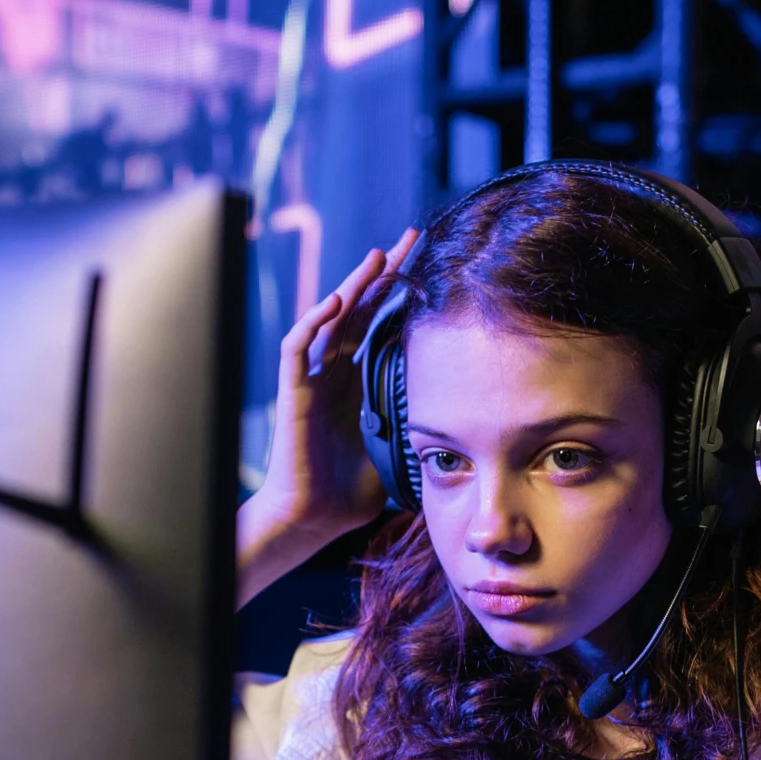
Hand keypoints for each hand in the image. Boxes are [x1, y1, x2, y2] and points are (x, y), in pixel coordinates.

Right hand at [238, 230, 416, 605]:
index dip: (399, 296)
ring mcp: (313, 380)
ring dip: (352, 287)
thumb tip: (467, 430)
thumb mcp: (397, 454)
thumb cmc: (348, 495)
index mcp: (358, 384)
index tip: (427, 266)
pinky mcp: (293, 393)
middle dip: (382, 274)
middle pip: (358, 311)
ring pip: (330, 320)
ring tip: (376, 258)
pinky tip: (335, 303)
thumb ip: (419, 432)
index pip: (380, 326)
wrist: (312, 519)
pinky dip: (313, 323)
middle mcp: (335, 374)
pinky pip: (297, 349)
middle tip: (409, 239)